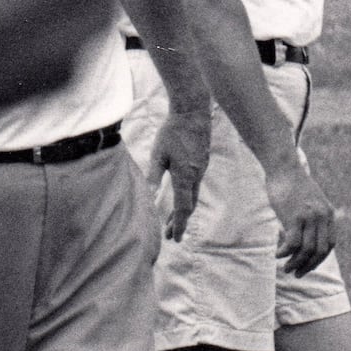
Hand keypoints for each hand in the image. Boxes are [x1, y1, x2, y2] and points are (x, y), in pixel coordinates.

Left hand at [148, 107, 210, 240]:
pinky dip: (187, 195)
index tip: (174, 238)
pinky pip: (195, 184)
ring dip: (182, 209)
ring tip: (171, 220)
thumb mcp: (158, 153)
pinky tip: (180, 194)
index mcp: (185, 176)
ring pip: (192, 194)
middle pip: (189, 205)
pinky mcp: (201, 161)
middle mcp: (196, 175)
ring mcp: (201, 168)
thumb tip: (149, 196)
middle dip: (178, 221)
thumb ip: (153, 175)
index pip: (183, 207)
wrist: (193, 112)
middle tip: (169, 236)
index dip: (178, 224)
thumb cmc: (172, 131)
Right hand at [267, 160, 335, 276]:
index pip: (329, 244)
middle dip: (309, 266)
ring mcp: (309, 217)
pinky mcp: (294, 216)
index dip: (319, 258)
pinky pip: (292, 243)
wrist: (283, 166)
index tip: (308, 265)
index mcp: (328, 214)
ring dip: (296, 263)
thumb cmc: (291, 182)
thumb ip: (312, 215)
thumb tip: (305, 233)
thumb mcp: (310, 200)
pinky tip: (277, 254)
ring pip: (306, 250)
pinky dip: (285, 252)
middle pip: (320, 251)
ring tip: (285, 268)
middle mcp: (322, 217)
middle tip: (296, 274)